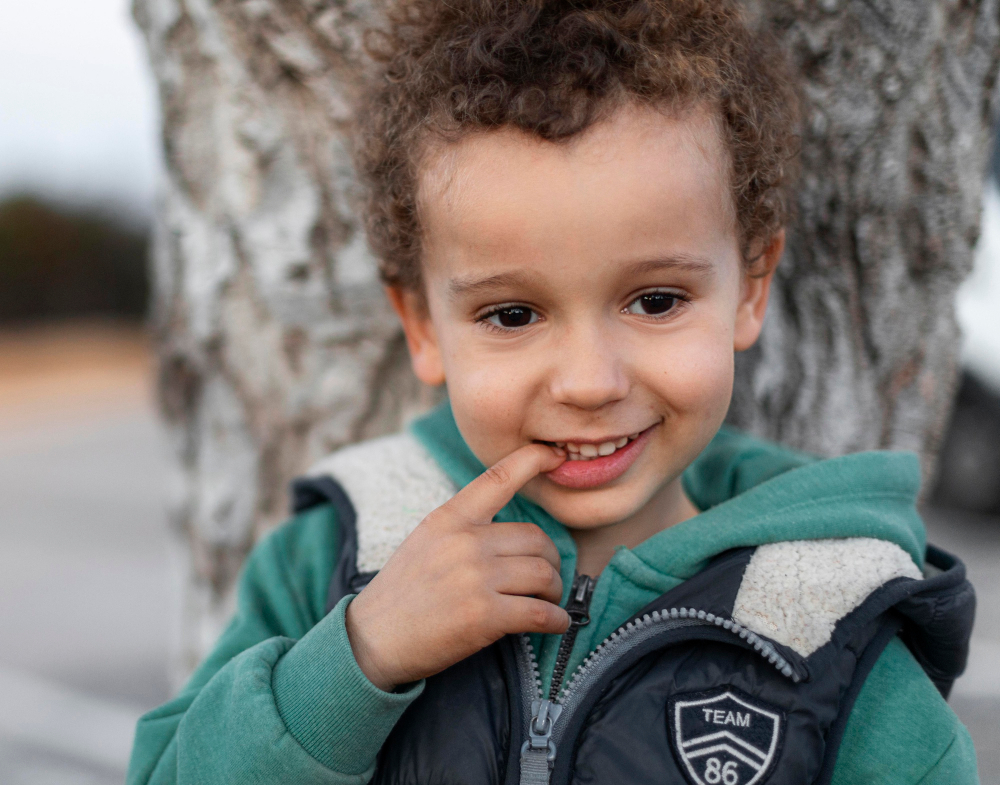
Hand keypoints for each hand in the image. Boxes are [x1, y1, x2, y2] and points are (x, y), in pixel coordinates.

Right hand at [344, 443, 569, 690]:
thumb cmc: (403, 591)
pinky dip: (556, 620)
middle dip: (551, 559)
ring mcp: (476, 578)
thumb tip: (514, 535)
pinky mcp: (485, 616)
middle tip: (547, 577)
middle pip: (536, 538)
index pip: (498, 478)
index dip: (531, 461)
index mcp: (449, 518)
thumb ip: (465, 528)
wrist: (373, 639)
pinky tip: (555, 623)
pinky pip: (541, 613)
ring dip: (555, 590)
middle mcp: (465, 542)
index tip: (554, 455)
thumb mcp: (426, 540)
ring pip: (544, 574)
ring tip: (548, 600)